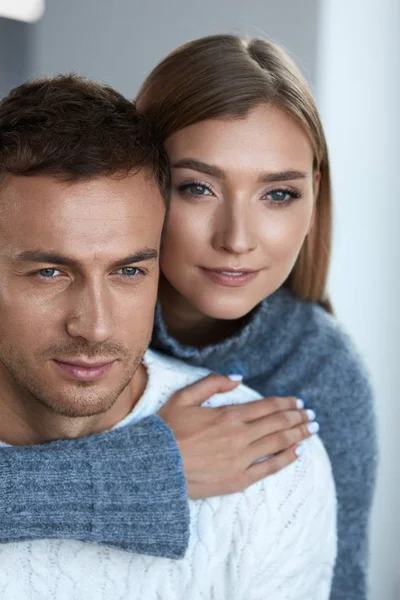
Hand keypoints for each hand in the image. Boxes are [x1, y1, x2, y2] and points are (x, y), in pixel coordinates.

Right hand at [157, 374, 316, 498]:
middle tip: (311, 414)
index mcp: (228, 415)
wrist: (154, 468)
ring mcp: (241, 460)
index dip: (286, 403)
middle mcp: (240, 436)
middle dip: (297, 417)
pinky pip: (269, 468)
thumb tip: (238, 377)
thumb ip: (212, 384)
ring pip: (278, 443)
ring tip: (311, 429)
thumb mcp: (184, 398)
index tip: (298, 402)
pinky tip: (297, 452)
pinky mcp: (238, 480)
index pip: (266, 407)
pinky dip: (286, 458)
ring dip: (298, 434)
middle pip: (277, 423)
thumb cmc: (166, 431)